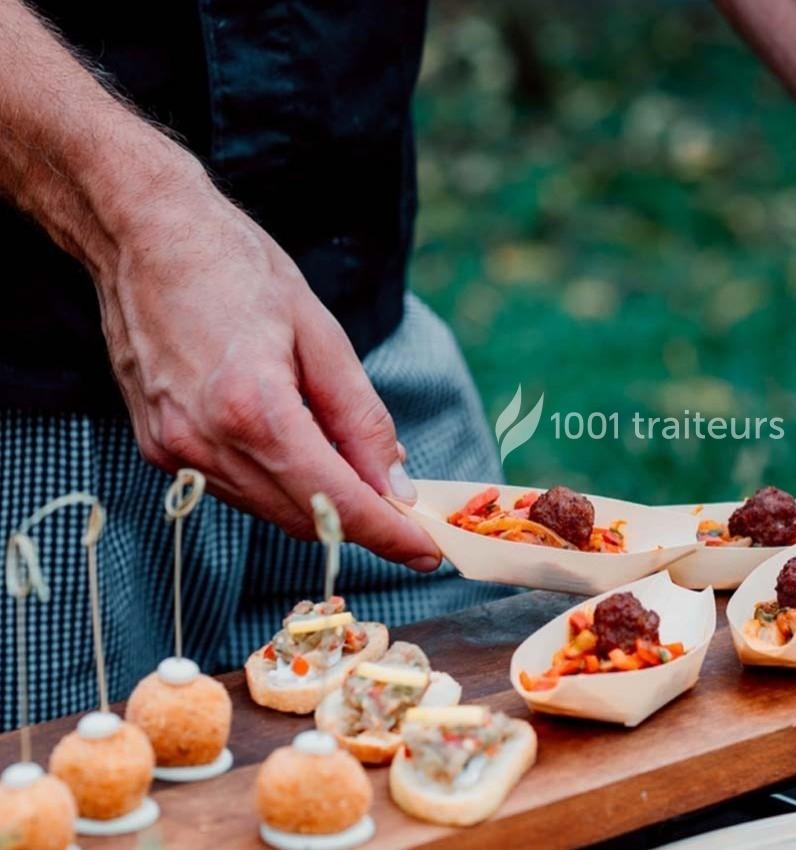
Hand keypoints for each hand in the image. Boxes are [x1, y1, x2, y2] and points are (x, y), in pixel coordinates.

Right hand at [94, 169, 441, 568]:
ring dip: (320, 507)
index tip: (425, 550)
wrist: (143, 234)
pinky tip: (305, 456)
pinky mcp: (160, 447)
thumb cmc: (235, 267)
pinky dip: (279, 485)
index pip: (334, 500)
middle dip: (360, 524)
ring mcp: (174, 450)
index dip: (385, 533)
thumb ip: (360, 418)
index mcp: (252, 408)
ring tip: (362, 480)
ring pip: (268, 509)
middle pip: (302, 517)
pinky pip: (236, 488)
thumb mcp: (321, 334)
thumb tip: (395, 481)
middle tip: (407, 519)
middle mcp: (205, 442)